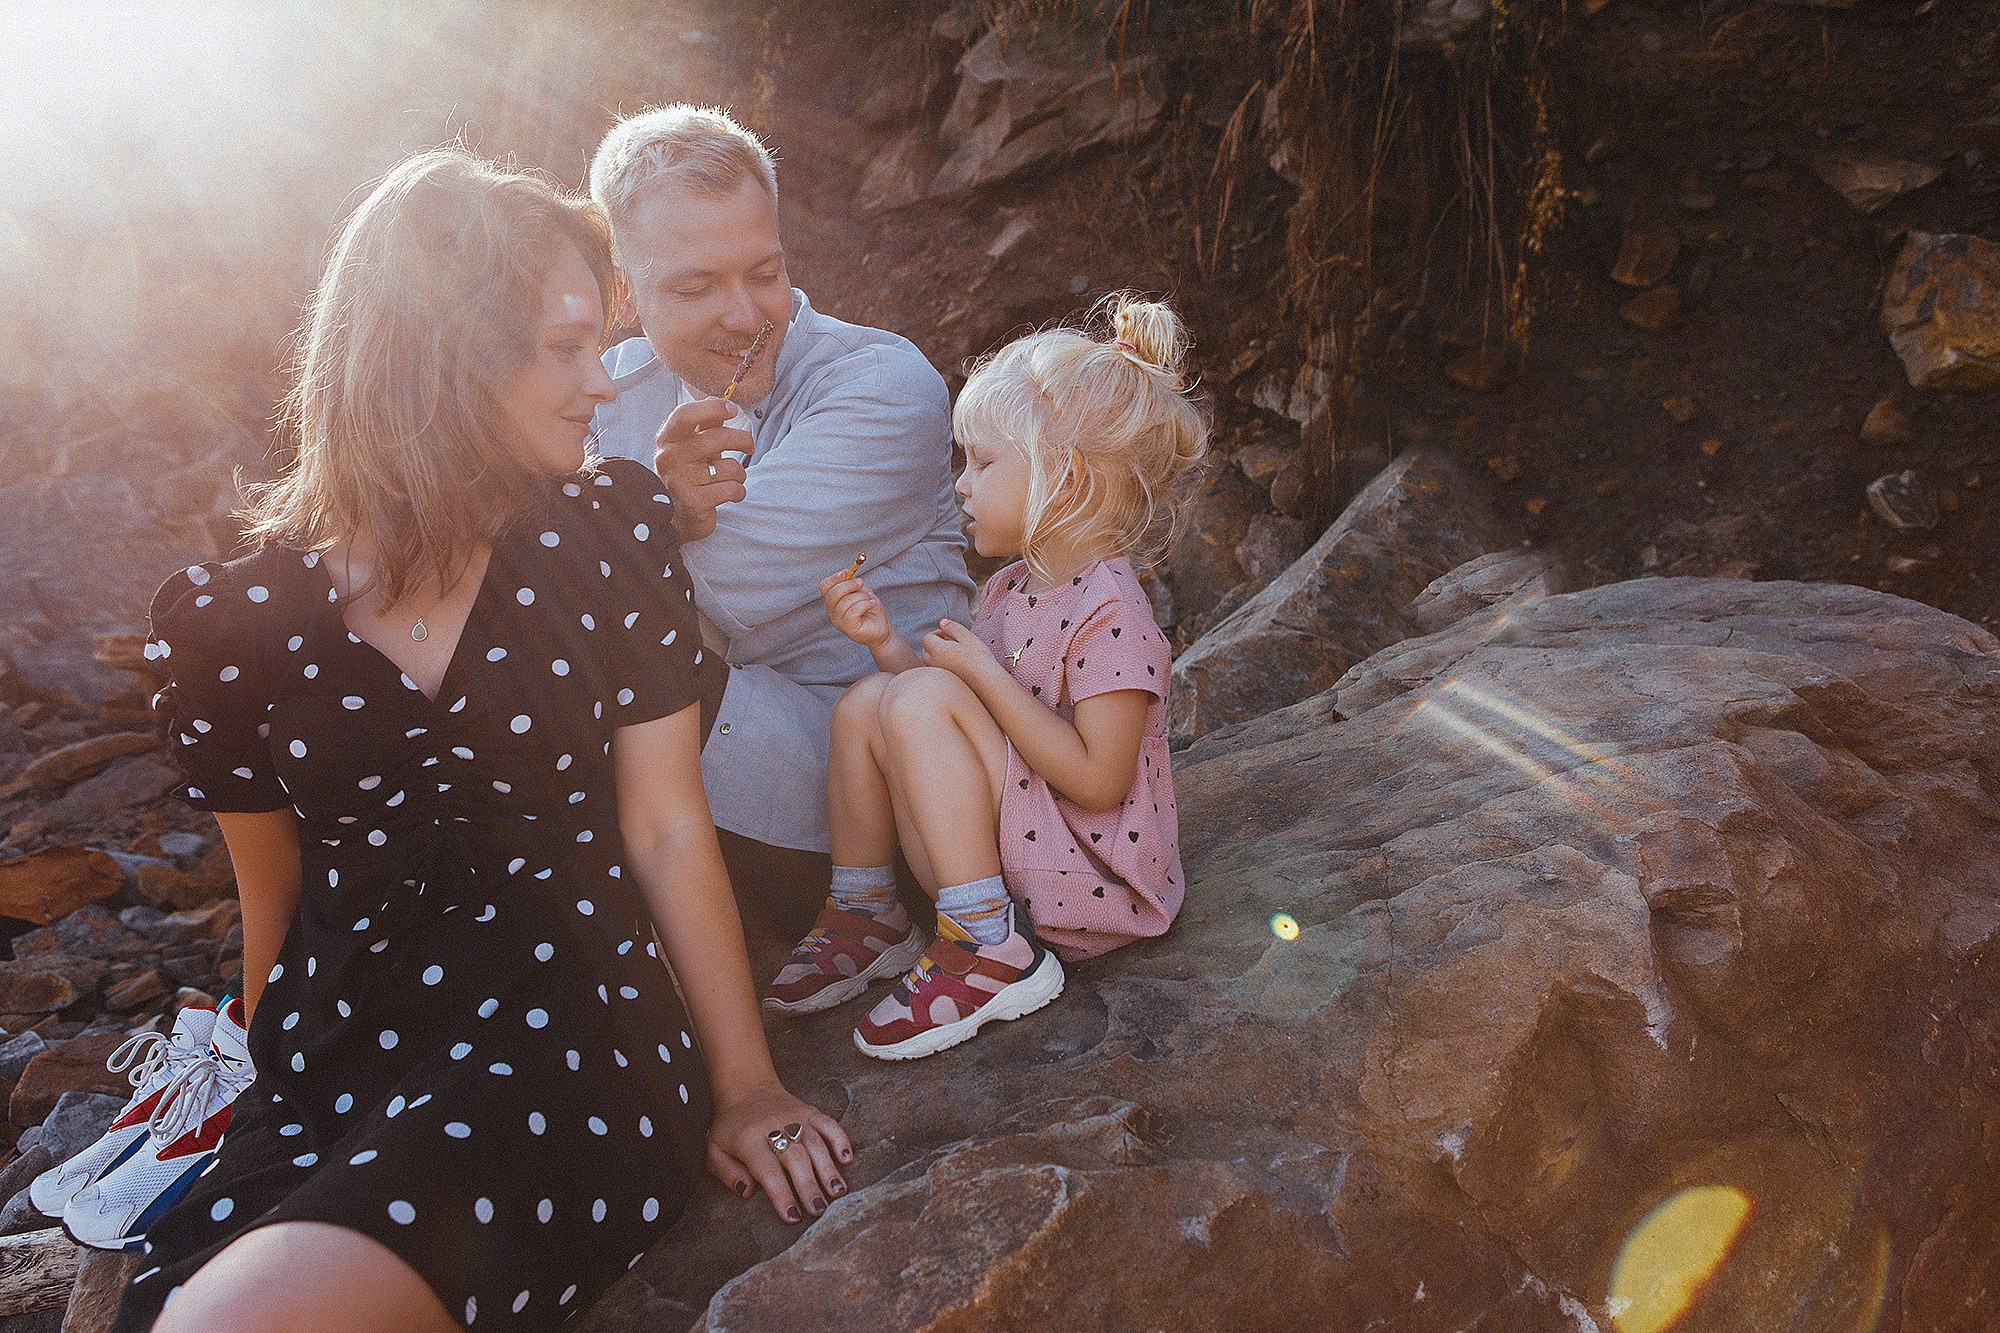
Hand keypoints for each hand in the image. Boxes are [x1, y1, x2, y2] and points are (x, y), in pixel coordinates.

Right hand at [654, 397, 751, 542]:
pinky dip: (738, 492)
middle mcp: (668, 458)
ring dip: (739, 473)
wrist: (677, 518)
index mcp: (667, 439)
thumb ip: (708, 423)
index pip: (685, 415)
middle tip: (750, 445)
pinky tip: (729, 494)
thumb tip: (726, 401)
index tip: (733, 410)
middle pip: (715, 438)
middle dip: (742, 439)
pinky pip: (733, 489)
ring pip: (730, 467)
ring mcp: (679, 481)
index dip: (712, 408)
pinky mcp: (694, 503)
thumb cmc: (690, 475)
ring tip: (728, 479)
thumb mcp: (694, 446)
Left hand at [705, 1081, 851, 1223]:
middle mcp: (774, 1126)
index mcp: (748, 1140)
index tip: (792, 1217)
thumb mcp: (714, 1150)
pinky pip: (828, 1123)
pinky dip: (839, 1139)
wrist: (746, 1088)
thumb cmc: (731, 1127)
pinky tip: (847, 1158)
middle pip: (796, 1158)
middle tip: (819, 1211)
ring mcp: (795, 1117)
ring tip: (837, 1192)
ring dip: (827, 1169)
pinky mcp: (809, 1111)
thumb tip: (747, 1192)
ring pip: (815, 1143)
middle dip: (808, 1187)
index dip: (781, 1194)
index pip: (768, 1171)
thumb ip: (727, 1173)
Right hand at [820, 571, 891, 649]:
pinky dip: (864, 604)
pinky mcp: (848, 628)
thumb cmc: (871, 609)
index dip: (835, 578)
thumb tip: (847, 573)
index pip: (825, 586)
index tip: (847, 572)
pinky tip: (871, 604)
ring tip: (869, 599)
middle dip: (849, 585)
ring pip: (844, 602)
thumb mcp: (861, 591)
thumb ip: (852, 583)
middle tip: (861, 583)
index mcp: (833, 601)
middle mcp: (832, 611)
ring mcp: (838, 621)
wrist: (882, 627)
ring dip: (860, 597)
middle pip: (832, 593)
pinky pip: (852, 612)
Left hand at [920, 618, 1002, 684]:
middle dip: (934, 644)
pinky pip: (937, 670)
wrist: (985, 680)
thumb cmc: (977, 657)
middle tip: (950, 643)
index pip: (926, 638)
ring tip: (954, 654)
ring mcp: (938, 673)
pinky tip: (956, 665)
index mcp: (937, 650)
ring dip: (937, 655)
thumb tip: (942, 622)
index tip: (948, 635)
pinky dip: (941, 665)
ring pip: (930, 661)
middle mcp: (933, 663)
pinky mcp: (944, 681)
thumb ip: (952, 627)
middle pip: (925, 650)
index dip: (936, 633)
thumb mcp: (967, 636)